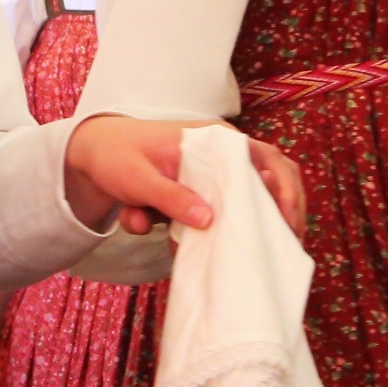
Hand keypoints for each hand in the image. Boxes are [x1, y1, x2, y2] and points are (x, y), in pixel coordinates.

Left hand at [64, 117, 309, 239]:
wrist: (95, 153)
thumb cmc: (117, 158)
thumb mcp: (137, 178)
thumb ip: (170, 197)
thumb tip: (208, 220)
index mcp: (211, 140)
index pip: (263, 157)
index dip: (282, 187)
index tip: (285, 218)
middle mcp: (222, 152)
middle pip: (273, 173)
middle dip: (288, 205)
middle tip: (293, 240)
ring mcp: (218, 170)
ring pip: (259, 191)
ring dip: (272, 216)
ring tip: (285, 246)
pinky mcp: (208, 189)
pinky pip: (236, 205)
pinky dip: (244, 223)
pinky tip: (248, 244)